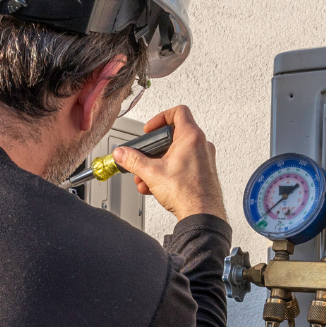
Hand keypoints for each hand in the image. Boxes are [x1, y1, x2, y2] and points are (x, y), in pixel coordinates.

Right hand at [112, 105, 226, 221]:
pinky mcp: (203, 172)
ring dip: (157, 165)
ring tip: (146, 178)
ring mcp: (204, 159)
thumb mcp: (151, 173)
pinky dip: (168, 172)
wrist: (202, 214)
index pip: (178, 112)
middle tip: (144, 158)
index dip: (160, 118)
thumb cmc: (187, 193)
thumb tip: (122, 153)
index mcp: (191, 137)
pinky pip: (183, 166)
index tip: (150, 130)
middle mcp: (201, 145)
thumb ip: (133, 160)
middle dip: (153, 150)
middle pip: (173, 137)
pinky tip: (155, 187)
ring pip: (176, 154)